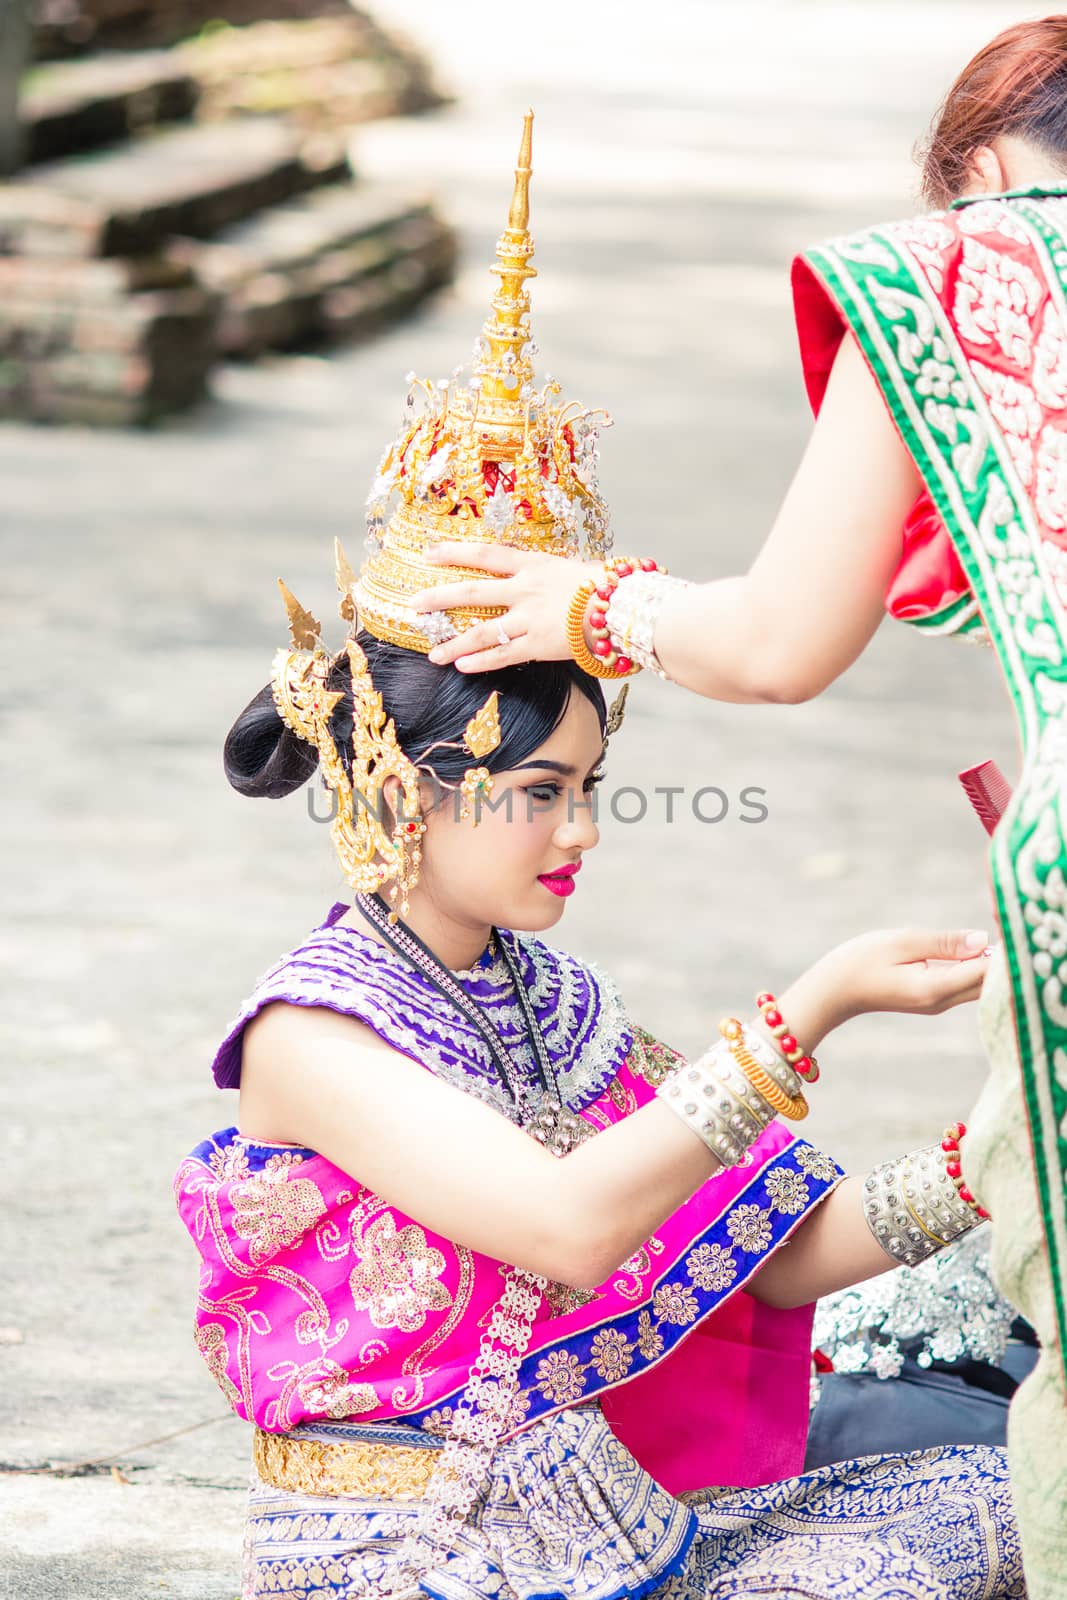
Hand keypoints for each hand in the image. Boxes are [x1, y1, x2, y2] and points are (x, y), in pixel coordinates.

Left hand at [412, 544, 599, 670]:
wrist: (623, 607)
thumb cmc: (606, 586)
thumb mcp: (573, 569)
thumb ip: (549, 575)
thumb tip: (540, 576)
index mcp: (533, 565)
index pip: (485, 555)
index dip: (454, 552)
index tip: (428, 553)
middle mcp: (525, 590)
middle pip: (471, 593)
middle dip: (439, 598)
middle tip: (414, 605)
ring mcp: (529, 619)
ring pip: (481, 632)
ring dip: (454, 644)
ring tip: (433, 654)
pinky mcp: (538, 645)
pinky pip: (503, 655)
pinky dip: (481, 661)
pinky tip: (461, 667)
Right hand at [779, 927, 992, 1049]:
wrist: (832, 991)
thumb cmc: (859, 962)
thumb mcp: (901, 942)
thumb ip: (945, 942)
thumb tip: (984, 941)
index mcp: (936, 988)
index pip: (987, 972)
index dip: (1003, 951)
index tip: (1004, 926)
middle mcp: (942, 1001)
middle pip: (989, 983)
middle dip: (1001, 958)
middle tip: (1002, 925)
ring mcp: (938, 1003)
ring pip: (979, 984)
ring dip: (988, 962)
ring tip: (988, 935)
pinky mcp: (933, 998)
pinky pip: (965, 983)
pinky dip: (974, 967)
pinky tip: (972, 948)